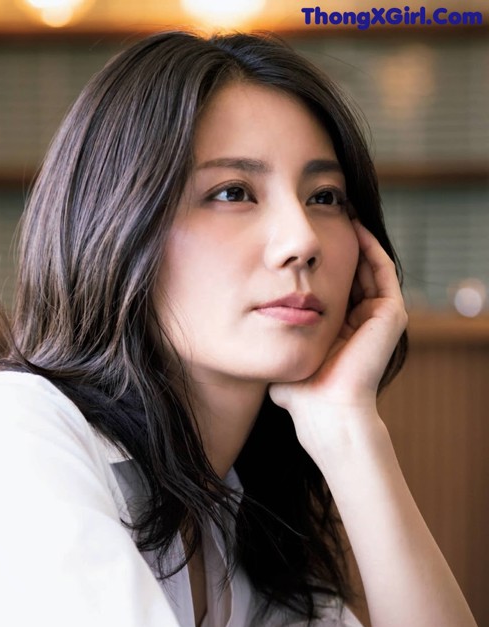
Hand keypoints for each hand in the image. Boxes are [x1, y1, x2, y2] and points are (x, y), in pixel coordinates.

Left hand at [268, 222, 407, 455]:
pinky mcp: (391, 314)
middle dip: (335, 241)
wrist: (324, 412)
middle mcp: (362, 320)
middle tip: (319, 210)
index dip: (315, 261)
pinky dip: (368, 245)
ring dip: (353, 236)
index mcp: (340, 329)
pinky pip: (382, 268)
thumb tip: (241, 326)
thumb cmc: (299, 393)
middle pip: (351, 269)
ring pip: (368, 264)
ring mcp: (379, 316)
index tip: (295, 238)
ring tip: (335, 208)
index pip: (331, 284)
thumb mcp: (280, 354)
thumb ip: (268, 339)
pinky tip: (350, 224)